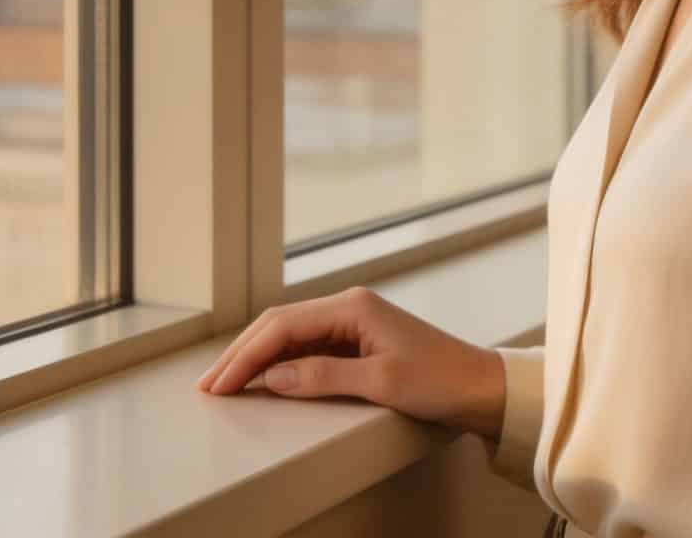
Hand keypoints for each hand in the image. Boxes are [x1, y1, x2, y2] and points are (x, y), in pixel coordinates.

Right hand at [193, 285, 506, 439]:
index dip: (246, 356)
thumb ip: (321, 376)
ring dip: (258, 358)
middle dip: (242, 354)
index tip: (219, 383)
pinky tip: (266, 379)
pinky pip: (308, 347)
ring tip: (227, 383)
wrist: (482, 386)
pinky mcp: (359, 341)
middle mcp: (348, 306)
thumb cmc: (440, 380)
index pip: (282, 326)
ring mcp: (353, 323)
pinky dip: (281, 363)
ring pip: (290, 335)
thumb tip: (271, 376)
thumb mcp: (380, 382)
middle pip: (279, 325)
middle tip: (209, 384)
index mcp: (351, 305)